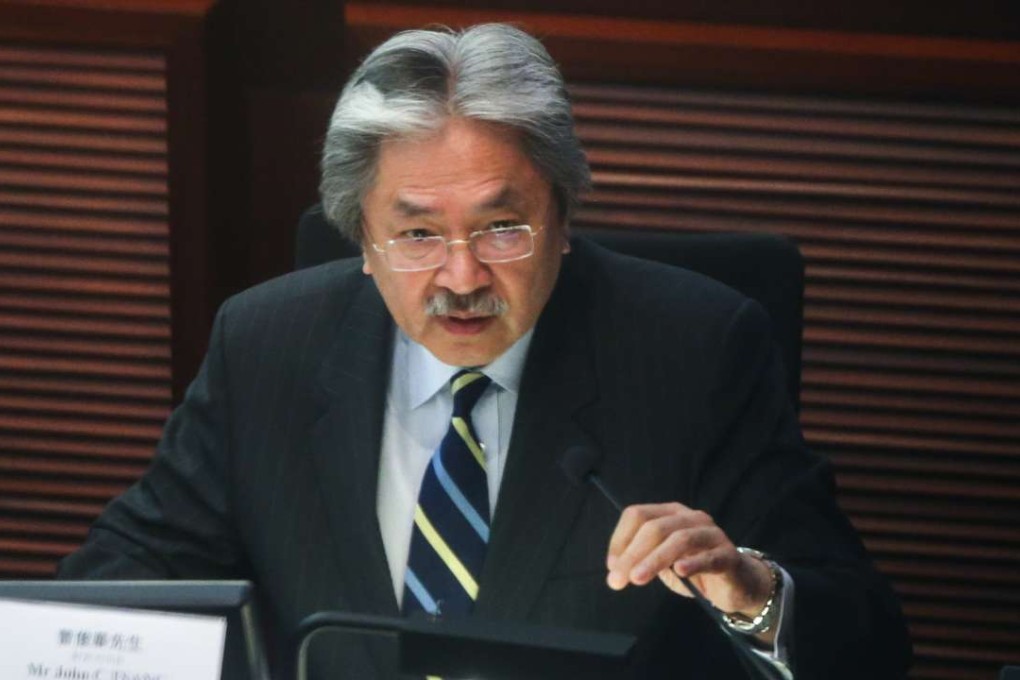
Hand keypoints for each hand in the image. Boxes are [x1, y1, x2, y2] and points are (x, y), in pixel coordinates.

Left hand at [606, 502, 772, 619]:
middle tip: (617, 580)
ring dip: (655, 559)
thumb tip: (615, 566)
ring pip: (679, 539)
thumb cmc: (694, 569)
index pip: (638, 514)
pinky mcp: (729, 555)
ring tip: (638, 579)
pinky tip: (680, 571)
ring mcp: (712, 534)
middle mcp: (691, 518)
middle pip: (655, 527)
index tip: (611, 566)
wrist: (736, 584)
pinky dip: (693, 563)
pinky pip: (710, 557)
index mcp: (670, 513)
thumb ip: (642, 558)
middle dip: (632, 554)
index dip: (620, 539)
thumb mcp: (663, 563)